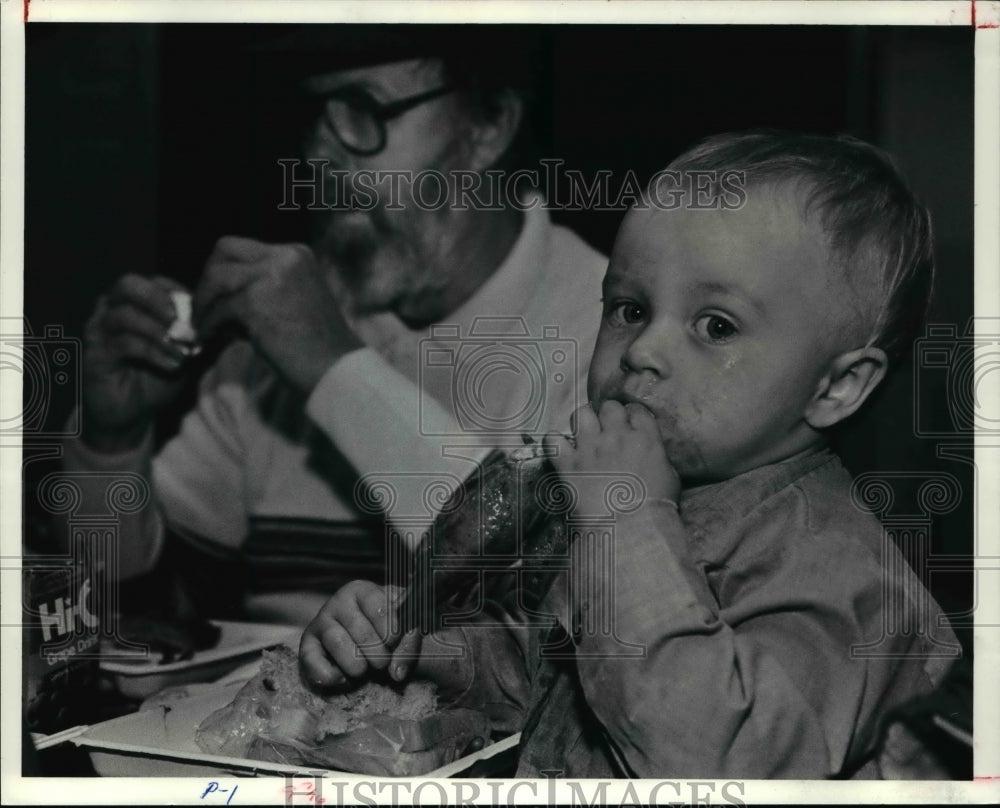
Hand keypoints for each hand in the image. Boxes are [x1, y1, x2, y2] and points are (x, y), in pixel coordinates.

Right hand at [81, 274, 191, 451]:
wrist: (133, 412)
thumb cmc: (159, 376)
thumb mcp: (186, 353)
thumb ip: (197, 333)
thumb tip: (220, 316)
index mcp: (135, 302)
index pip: (155, 281)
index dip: (178, 294)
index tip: (200, 316)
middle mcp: (112, 309)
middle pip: (128, 285)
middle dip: (159, 301)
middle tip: (182, 324)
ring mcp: (100, 330)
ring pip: (125, 315)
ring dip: (159, 333)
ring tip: (183, 352)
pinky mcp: (95, 354)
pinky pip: (123, 344)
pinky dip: (152, 353)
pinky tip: (172, 364)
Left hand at [194, 237, 362, 393]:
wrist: (337, 369)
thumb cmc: (318, 345)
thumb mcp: (296, 300)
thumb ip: (263, 287)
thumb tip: (220, 294)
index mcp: (296, 254)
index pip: (243, 247)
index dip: (223, 270)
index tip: (216, 296)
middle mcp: (284, 257)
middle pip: (224, 251)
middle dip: (207, 279)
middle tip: (203, 308)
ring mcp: (270, 277)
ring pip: (216, 278)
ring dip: (204, 303)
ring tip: (204, 327)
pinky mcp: (255, 302)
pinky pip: (218, 309)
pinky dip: (210, 326)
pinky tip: (211, 339)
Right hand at [300, 581, 420, 688]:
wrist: (365, 647)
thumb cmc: (387, 633)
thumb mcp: (404, 631)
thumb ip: (408, 644)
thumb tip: (396, 672)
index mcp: (363, 591)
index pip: (377, 604)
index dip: (390, 629)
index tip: (394, 642)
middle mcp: (338, 602)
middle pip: (360, 629)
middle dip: (377, 654)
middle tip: (382, 662)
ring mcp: (320, 623)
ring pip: (337, 643)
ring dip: (357, 665)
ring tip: (365, 670)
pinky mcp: (307, 646)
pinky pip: (312, 661)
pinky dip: (331, 676)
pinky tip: (344, 678)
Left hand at [543, 401, 680, 519]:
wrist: (629, 528)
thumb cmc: (656, 508)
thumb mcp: (670, 478)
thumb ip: (658, 458)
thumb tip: (651, 454)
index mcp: (645, 438)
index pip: (636, 410)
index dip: (631, 416)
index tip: (629, 425)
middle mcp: (617, 436)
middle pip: (609, 407)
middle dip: (607, 415)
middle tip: (606, 429)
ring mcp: (590, 447)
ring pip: (581, 414)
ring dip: (582, 422)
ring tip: (583, 434)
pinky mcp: (568, 463)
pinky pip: (553, 439)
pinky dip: (555, 442)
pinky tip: (561, 449)